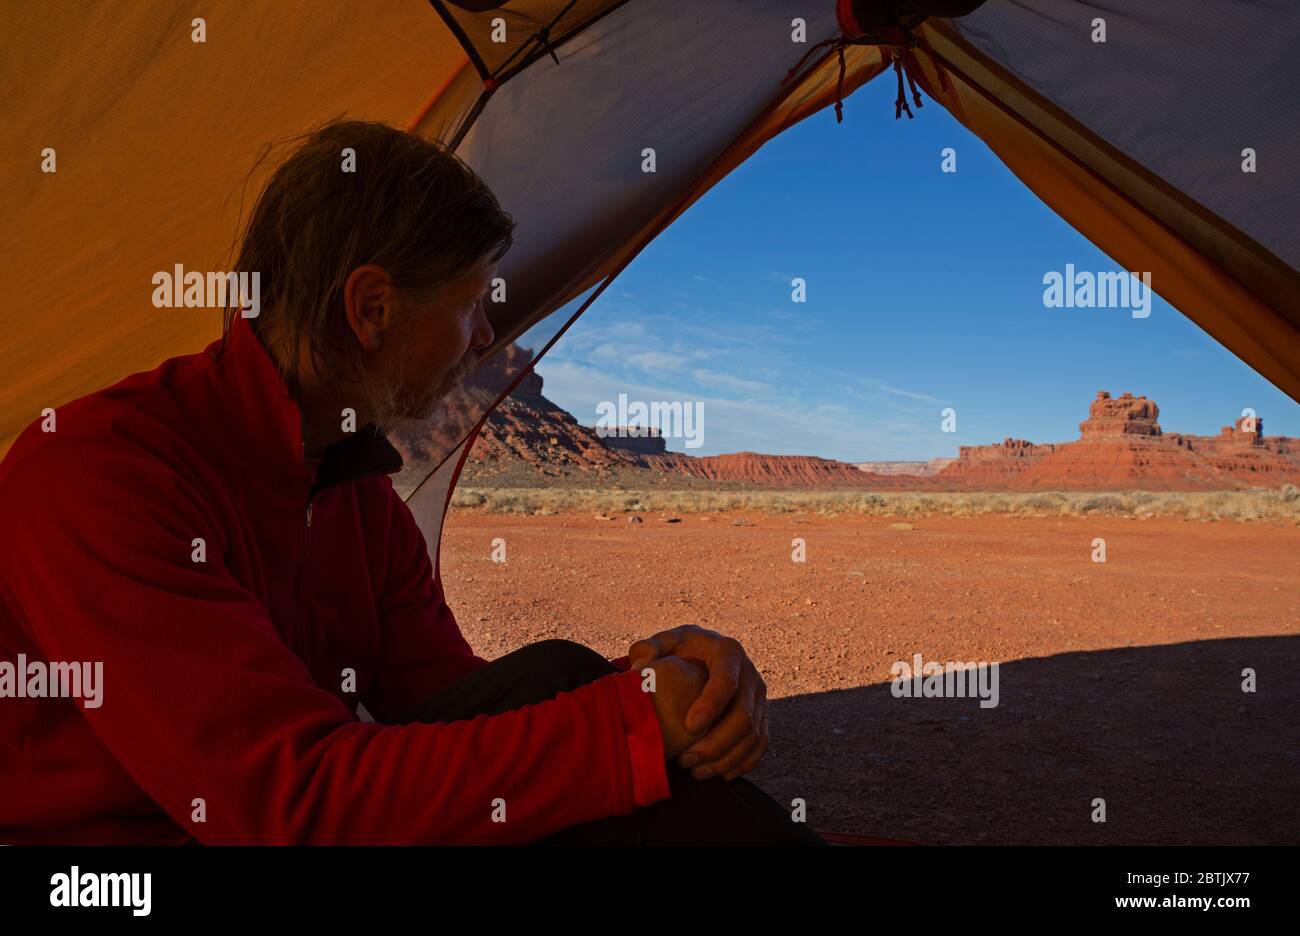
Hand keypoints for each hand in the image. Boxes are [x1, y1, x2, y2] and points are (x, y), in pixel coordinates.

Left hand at [627, 624, 768, 781]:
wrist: (705, 650)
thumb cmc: (681, 649)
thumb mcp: (665, 642)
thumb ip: (649, 649)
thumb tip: (640, 668)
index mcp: (728, 652)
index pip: (726, 681)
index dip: (711, 706)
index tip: (689, 728)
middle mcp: (750, 673)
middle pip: (743, 715)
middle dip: (716, 744)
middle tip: (685, 760)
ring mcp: (759, 697)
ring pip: (753, 734)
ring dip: (726, 758)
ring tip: (695, 772)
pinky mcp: (761, 715)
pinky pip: (760, 743)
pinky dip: (744, 762)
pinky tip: (721, 774)